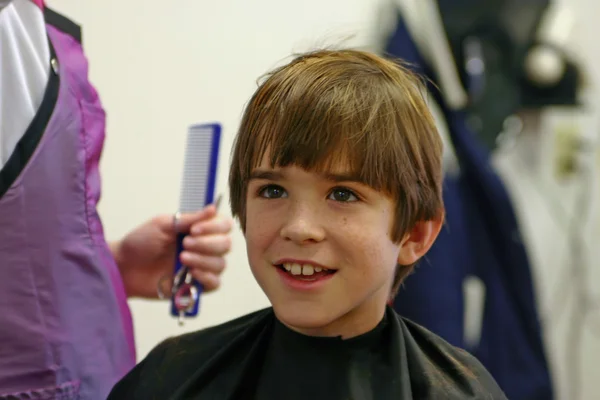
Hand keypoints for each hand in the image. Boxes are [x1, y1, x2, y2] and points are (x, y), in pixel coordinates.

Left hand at [112, 205, 232, 297]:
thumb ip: (189, 219)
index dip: (214, 227)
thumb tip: (212, 208)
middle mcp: (203, 247)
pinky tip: (191, 273)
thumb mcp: (163, 224)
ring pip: (220, 264)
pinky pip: (214, 283)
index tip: (194, 230)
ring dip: (203, 260)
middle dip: (207, 244)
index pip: (223, 225)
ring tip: (181, 259)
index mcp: (198, 229)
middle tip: (184, 245)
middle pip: (225, 244)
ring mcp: (200, 266)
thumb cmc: (140, 242)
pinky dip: (206, 277)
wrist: (124, 267)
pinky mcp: (195, 286)